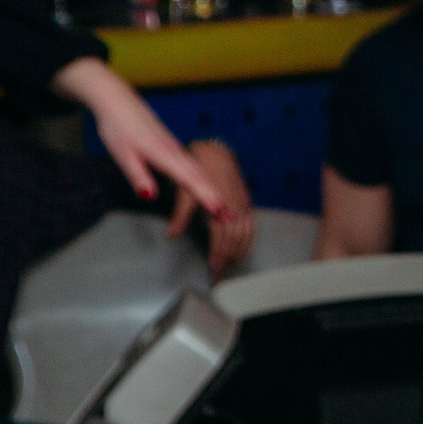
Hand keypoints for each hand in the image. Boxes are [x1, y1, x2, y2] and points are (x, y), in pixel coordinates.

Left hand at [51, 58, 232, 217]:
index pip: (190, 180)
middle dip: (216, 197)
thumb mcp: (122, 155)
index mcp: (164, 154)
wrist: (118, 101)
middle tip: (231, 218)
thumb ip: (138, 176)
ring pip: (199, 171)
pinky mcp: (173, 147)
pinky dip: (204, 180)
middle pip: (201, 177)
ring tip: (223, 208)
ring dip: (212, 189)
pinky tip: (206, 187)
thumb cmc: (118, 128)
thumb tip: (149, 196)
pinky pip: (194, 166)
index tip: (220, 212)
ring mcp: (176, 149)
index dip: (206, 197)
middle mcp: (175, 152)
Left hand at [171, 140, 254, 274]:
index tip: (212, 267)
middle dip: (228, 257)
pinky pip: (251, 225)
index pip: (221, 234)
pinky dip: (248, 241)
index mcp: (216, 200)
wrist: (212, 150)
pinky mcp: (246, 201)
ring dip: (239, 252)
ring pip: (245, 233)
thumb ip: (178, 215)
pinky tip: (241, 249)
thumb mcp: (181, 189)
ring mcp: (241, 201)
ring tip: (229, 266)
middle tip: (219, 273)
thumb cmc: (195, 168)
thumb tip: (171, 236)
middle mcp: (233, 202)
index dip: (218, 253)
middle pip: (235, 236)